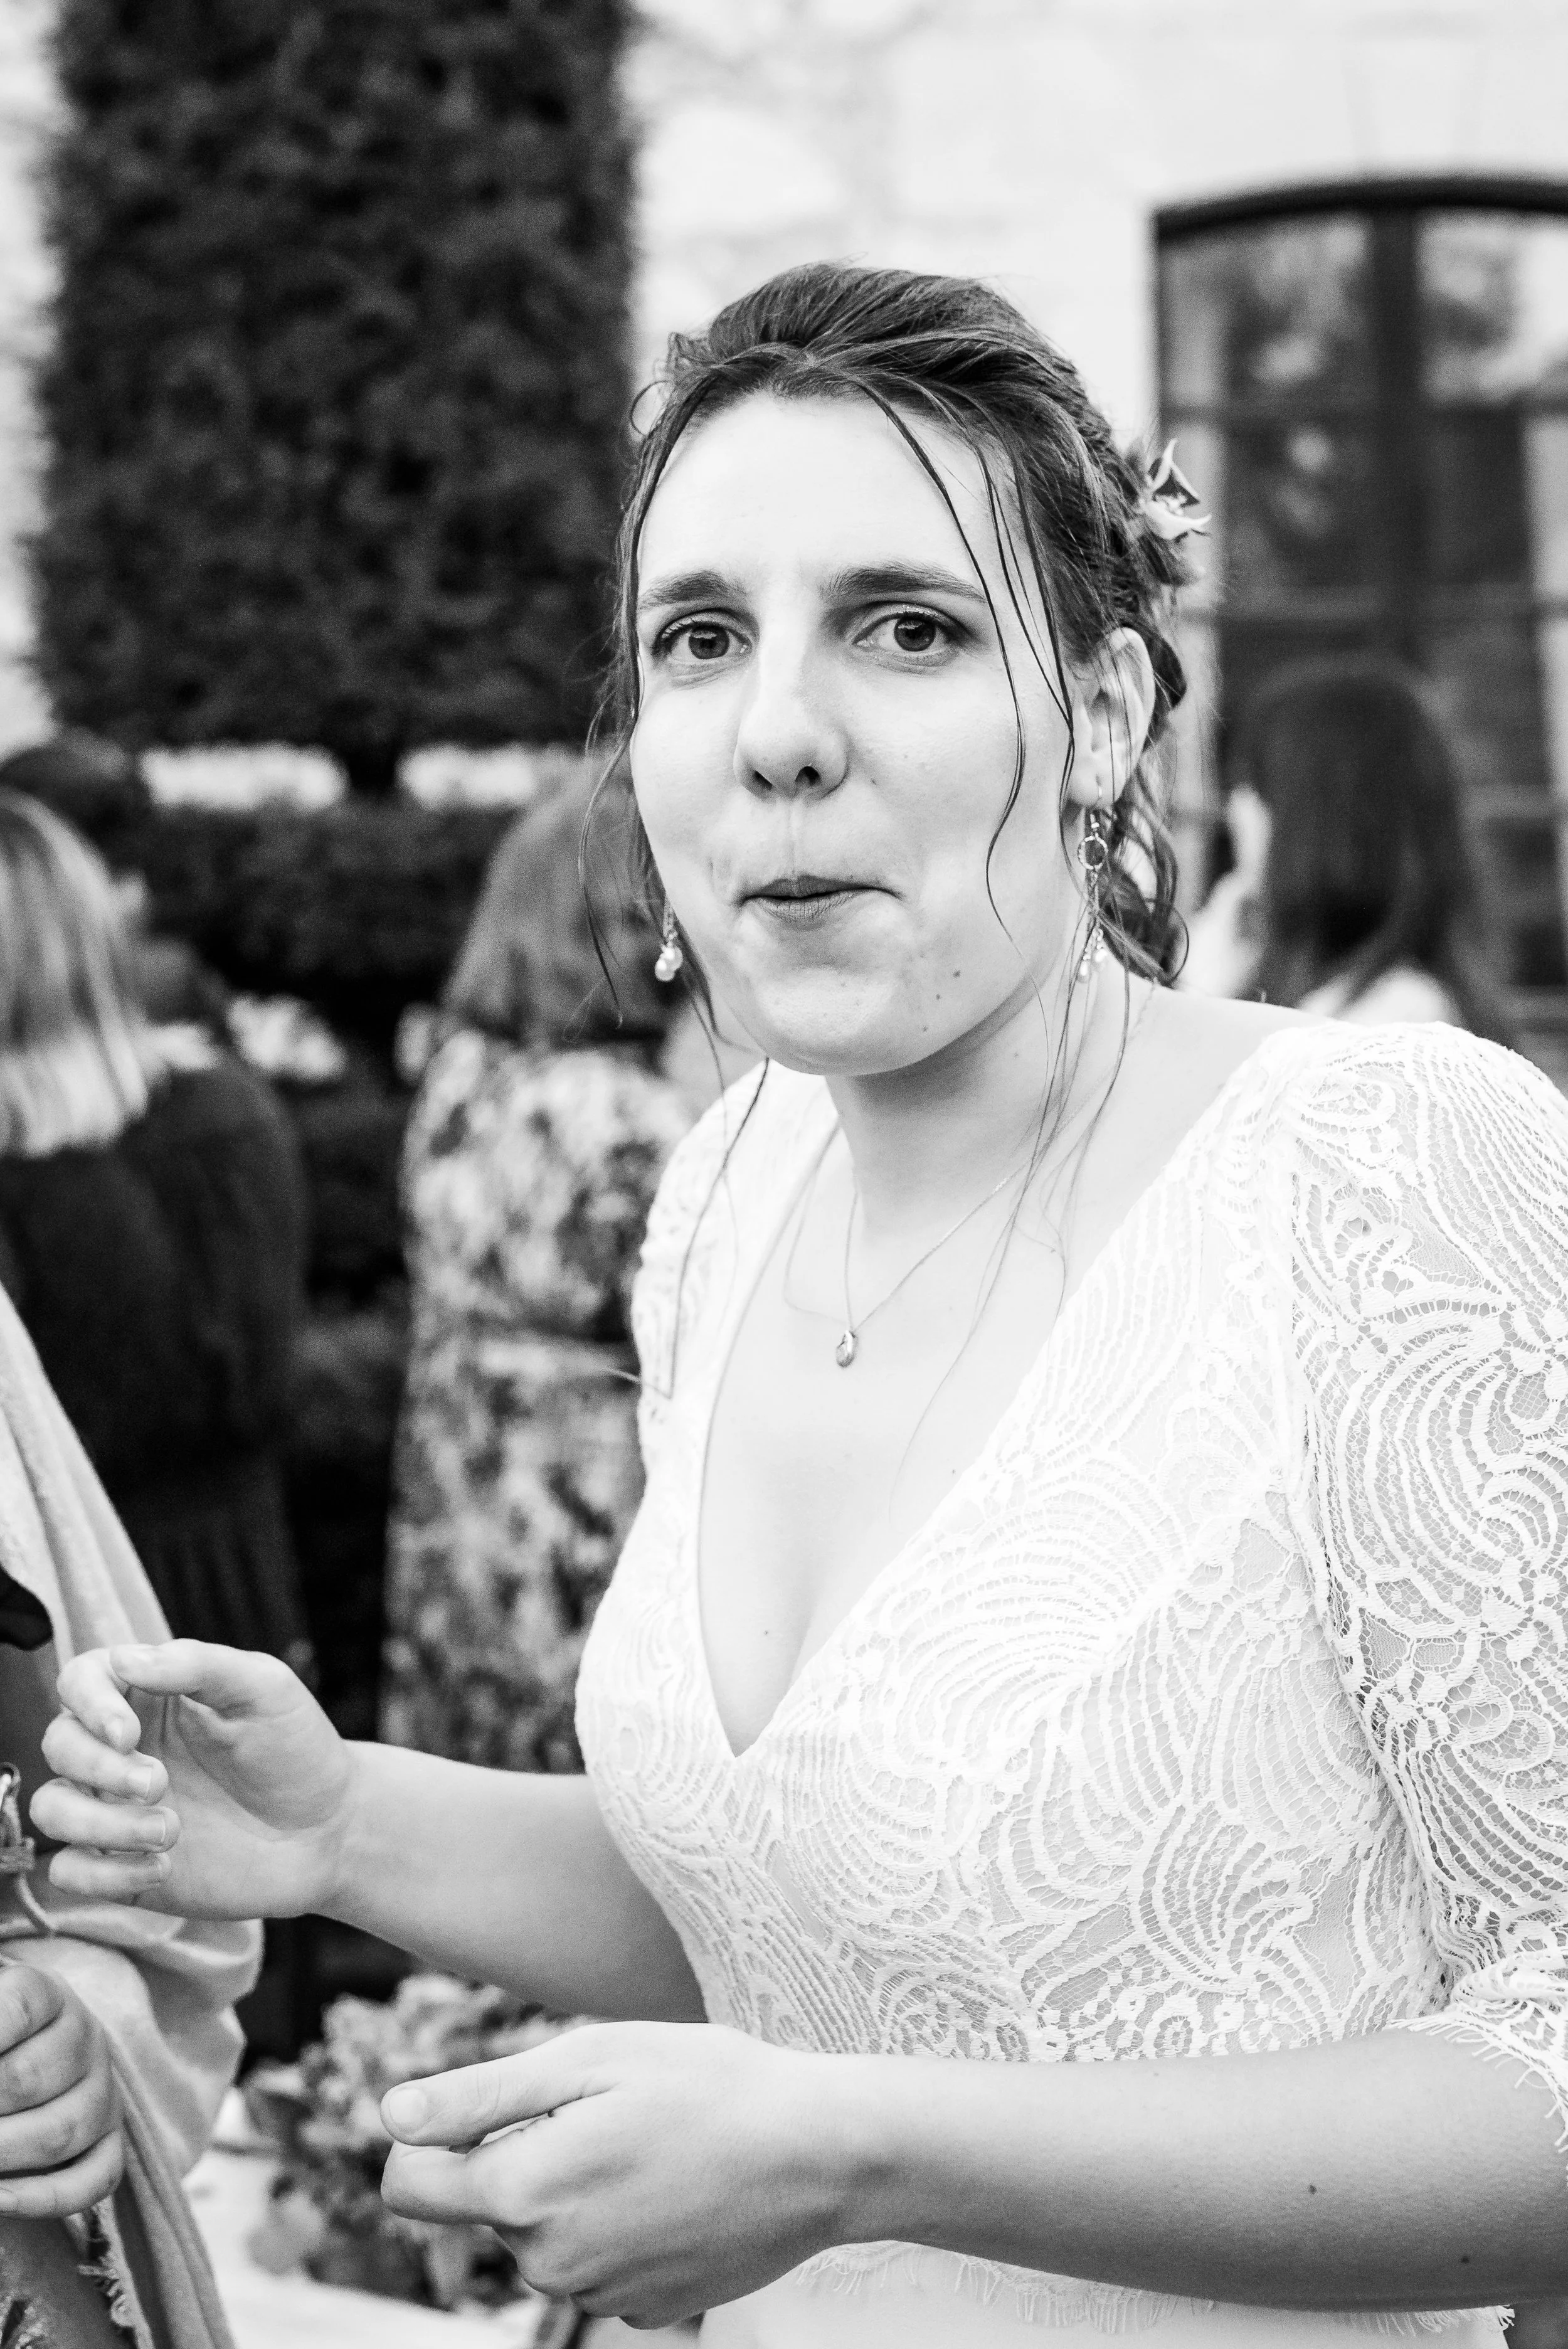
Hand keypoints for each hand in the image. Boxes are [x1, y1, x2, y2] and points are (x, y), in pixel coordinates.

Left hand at [0, 1965, 122, 2217]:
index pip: (18, 2007)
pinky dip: (43, 2198)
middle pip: (29, 2078)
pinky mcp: (110, 2143)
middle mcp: (85, 2038)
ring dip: (0, 2154)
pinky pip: (95, 2178)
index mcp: (47, 1994)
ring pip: (60, 2132)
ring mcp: (103, 2092)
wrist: (25, 2057)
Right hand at [31, 1641, 352, 1920]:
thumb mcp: (265, 1688)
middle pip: (59, 1744)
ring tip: (170, 1831)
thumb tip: (126, 1659)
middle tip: (159, 1782)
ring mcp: (119, 1810)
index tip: (127, 1733)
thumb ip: (199, 1664)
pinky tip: (162, 1869)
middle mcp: (124, 1750)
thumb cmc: (298, 1748)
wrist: (329, 1830)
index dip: (87, 1703)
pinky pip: (70, 1872)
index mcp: (151, 1696)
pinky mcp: (123, 1867)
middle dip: (98, 1767)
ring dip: (98, 1824)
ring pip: (52, 1809)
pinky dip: (100, 1874)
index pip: (81, 1680)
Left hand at [380, 2022, 849, 2328]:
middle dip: (519, 2152)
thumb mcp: (590, 2058)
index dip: (427, 2137)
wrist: (819, 2153)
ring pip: (539, 2233)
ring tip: (643, 2143)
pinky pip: (591, 2261)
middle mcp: (549, 2260)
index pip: (406, 2186)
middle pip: (484, 2203)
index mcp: (525, 2190)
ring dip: (567, 2188)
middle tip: (603, 2108)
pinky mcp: (642, 2309)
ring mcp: (598, 2294)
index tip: (482, 2104)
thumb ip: (478, 2096)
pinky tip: (669, 2185)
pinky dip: (612, 2223)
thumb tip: (390, 2117)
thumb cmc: (707, 2084)